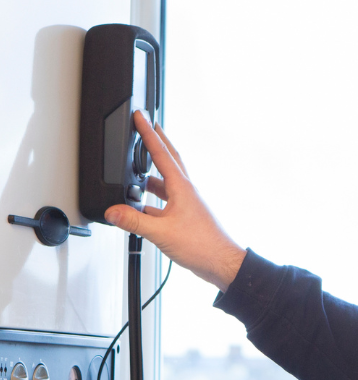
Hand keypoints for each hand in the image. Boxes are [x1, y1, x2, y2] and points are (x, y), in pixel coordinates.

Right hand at [104, 112, 245, 291]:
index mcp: (182, 188)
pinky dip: (154, 199)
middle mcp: (186, 192)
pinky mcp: (187, 217)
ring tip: (138, 170)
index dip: (148, 133)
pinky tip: (144, 207)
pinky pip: (166, 201)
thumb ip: (134, 221)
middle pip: (169, 159)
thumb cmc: (203, 246)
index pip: (162, 153)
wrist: (222, 263)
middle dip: (156, 142)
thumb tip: (113, 211)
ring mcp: (187, 204)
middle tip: (147, 127)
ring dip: (153, 174)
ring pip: (167, 181)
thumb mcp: (161, 233)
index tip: (141, 117)